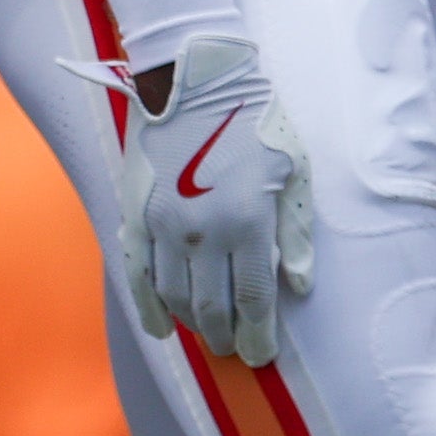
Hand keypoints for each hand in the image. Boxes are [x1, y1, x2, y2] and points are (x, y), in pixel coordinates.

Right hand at [126, 31, 311, 364]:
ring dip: (194, 324)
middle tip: (237, 350)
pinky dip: (149, 308)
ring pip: (176, 297)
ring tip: (211, 335)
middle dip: (228, 336)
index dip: (260, 334)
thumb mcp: (293, 169)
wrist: (194, 79)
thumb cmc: (254, 121)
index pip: (254, 298)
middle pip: (213, 307)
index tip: (263, 357)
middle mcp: (204, 230)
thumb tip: (300, 286)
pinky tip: (162, 329)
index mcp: (248, 220)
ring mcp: (163, 225)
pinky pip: (137, 275)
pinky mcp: (135, 215)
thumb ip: (296, 232)